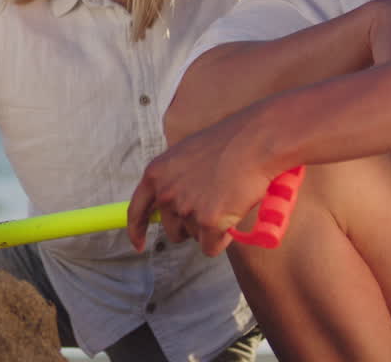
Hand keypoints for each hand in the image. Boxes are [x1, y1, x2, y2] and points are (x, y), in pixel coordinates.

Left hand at [127, 116, 274, 256]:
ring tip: (225, 203)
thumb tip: (171, 203)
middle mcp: (165, 192)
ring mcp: (185, 207)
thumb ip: (173, 179)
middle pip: (171, 229)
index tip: (139, 245)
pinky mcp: (207, 221)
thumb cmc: (227, 145)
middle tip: (212, 207)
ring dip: (209, 229)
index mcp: (156, 174)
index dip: (137, 230)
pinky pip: (210, 246)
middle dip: (190, 226)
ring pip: (194, 237)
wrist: (253, 143)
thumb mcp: (185, 156)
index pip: (136, 210)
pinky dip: (222, 240)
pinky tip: (232, 218)